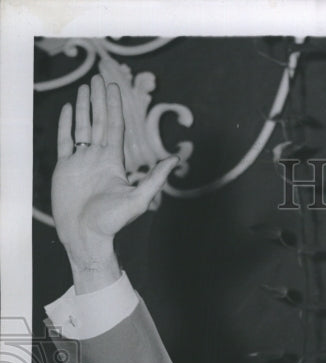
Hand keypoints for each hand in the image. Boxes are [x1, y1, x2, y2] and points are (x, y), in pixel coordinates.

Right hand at [51, 75, 178, 289]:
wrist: (86, 237)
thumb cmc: (112, 222)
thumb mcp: (138, 199)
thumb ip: (155, 178)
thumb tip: (175, 160)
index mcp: (114, 162)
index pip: (115, 128)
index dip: (114, 108)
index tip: (114, 88)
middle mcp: (98, 158)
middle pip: (98, 122)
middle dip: (98, 101)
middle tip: (98, 78)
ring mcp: (81, 162)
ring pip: (82, 127)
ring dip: (83, 107)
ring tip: (84, 87)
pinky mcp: (64, 168)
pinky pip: (65, 140)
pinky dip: (66, 124)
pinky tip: (69, 109)